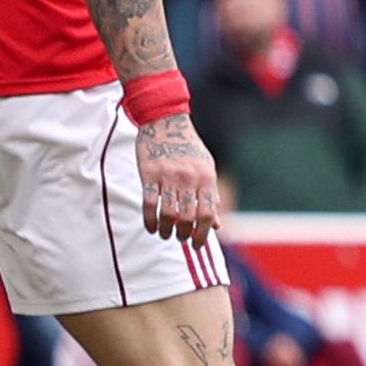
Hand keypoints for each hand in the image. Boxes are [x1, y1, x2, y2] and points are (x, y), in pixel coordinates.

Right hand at [133, 115, 220, 243]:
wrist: (166, 121)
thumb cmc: (189, 148)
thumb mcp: (206, 168)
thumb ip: (211, 196)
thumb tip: (215, 224)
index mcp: (206, 178)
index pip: (207, 213)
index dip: (203, 233)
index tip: (198, 245)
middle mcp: (189, 178)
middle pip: (188, 217)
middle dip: (184, 234)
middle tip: (180, 239)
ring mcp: (168, 176)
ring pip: (168, 213)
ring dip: (166, 229)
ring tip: (165, 235)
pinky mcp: (149, 174)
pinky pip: (149, 203)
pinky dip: (149, 219)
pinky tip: (151, 227)